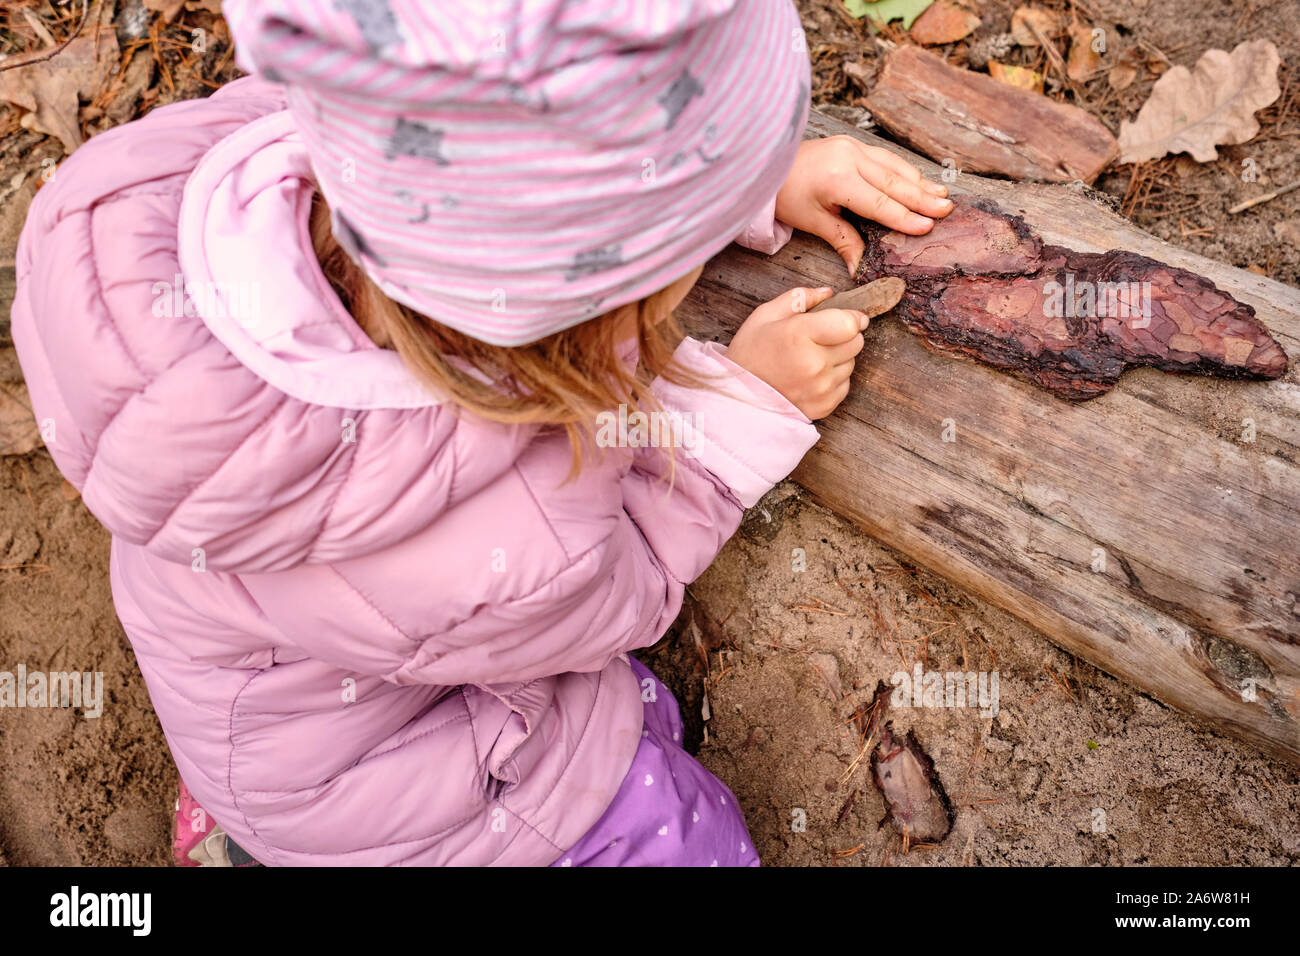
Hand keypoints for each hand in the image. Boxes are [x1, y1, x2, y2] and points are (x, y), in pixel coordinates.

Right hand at [726, 286, 866, 419]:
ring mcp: (821, 388)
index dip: (853, 317)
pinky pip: (844, 385)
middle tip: (821, 338)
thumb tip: (827, 292)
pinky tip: (811, 377)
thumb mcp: (766, 315)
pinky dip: (833, 379)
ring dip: (838, 358)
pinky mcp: (824, 405)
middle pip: (856, 342)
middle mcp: (814, 363)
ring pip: (851, 363)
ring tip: (811, 359)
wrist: (738, 396)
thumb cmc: (750, 353)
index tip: (848, 317)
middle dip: (844, 336)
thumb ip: (799, 298)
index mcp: (800, 335)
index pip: (850, 323)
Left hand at [774, 135, 953, 274]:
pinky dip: (904, 171)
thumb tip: (859, 268)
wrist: (765, 164)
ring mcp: (851, 146)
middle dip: (922, 198)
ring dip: (918, 182)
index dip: (904, 216)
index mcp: (837, 179)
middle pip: (893, 182)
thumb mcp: (813, 222)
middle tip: (947, 209)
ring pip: (893, 167)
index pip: (878, 202)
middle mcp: (848, 158)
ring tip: (941, 195)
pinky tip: (919, 181)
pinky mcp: (851, 143)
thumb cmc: (786, 195)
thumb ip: (842, 240)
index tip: (927, 226)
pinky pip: (884, 158)